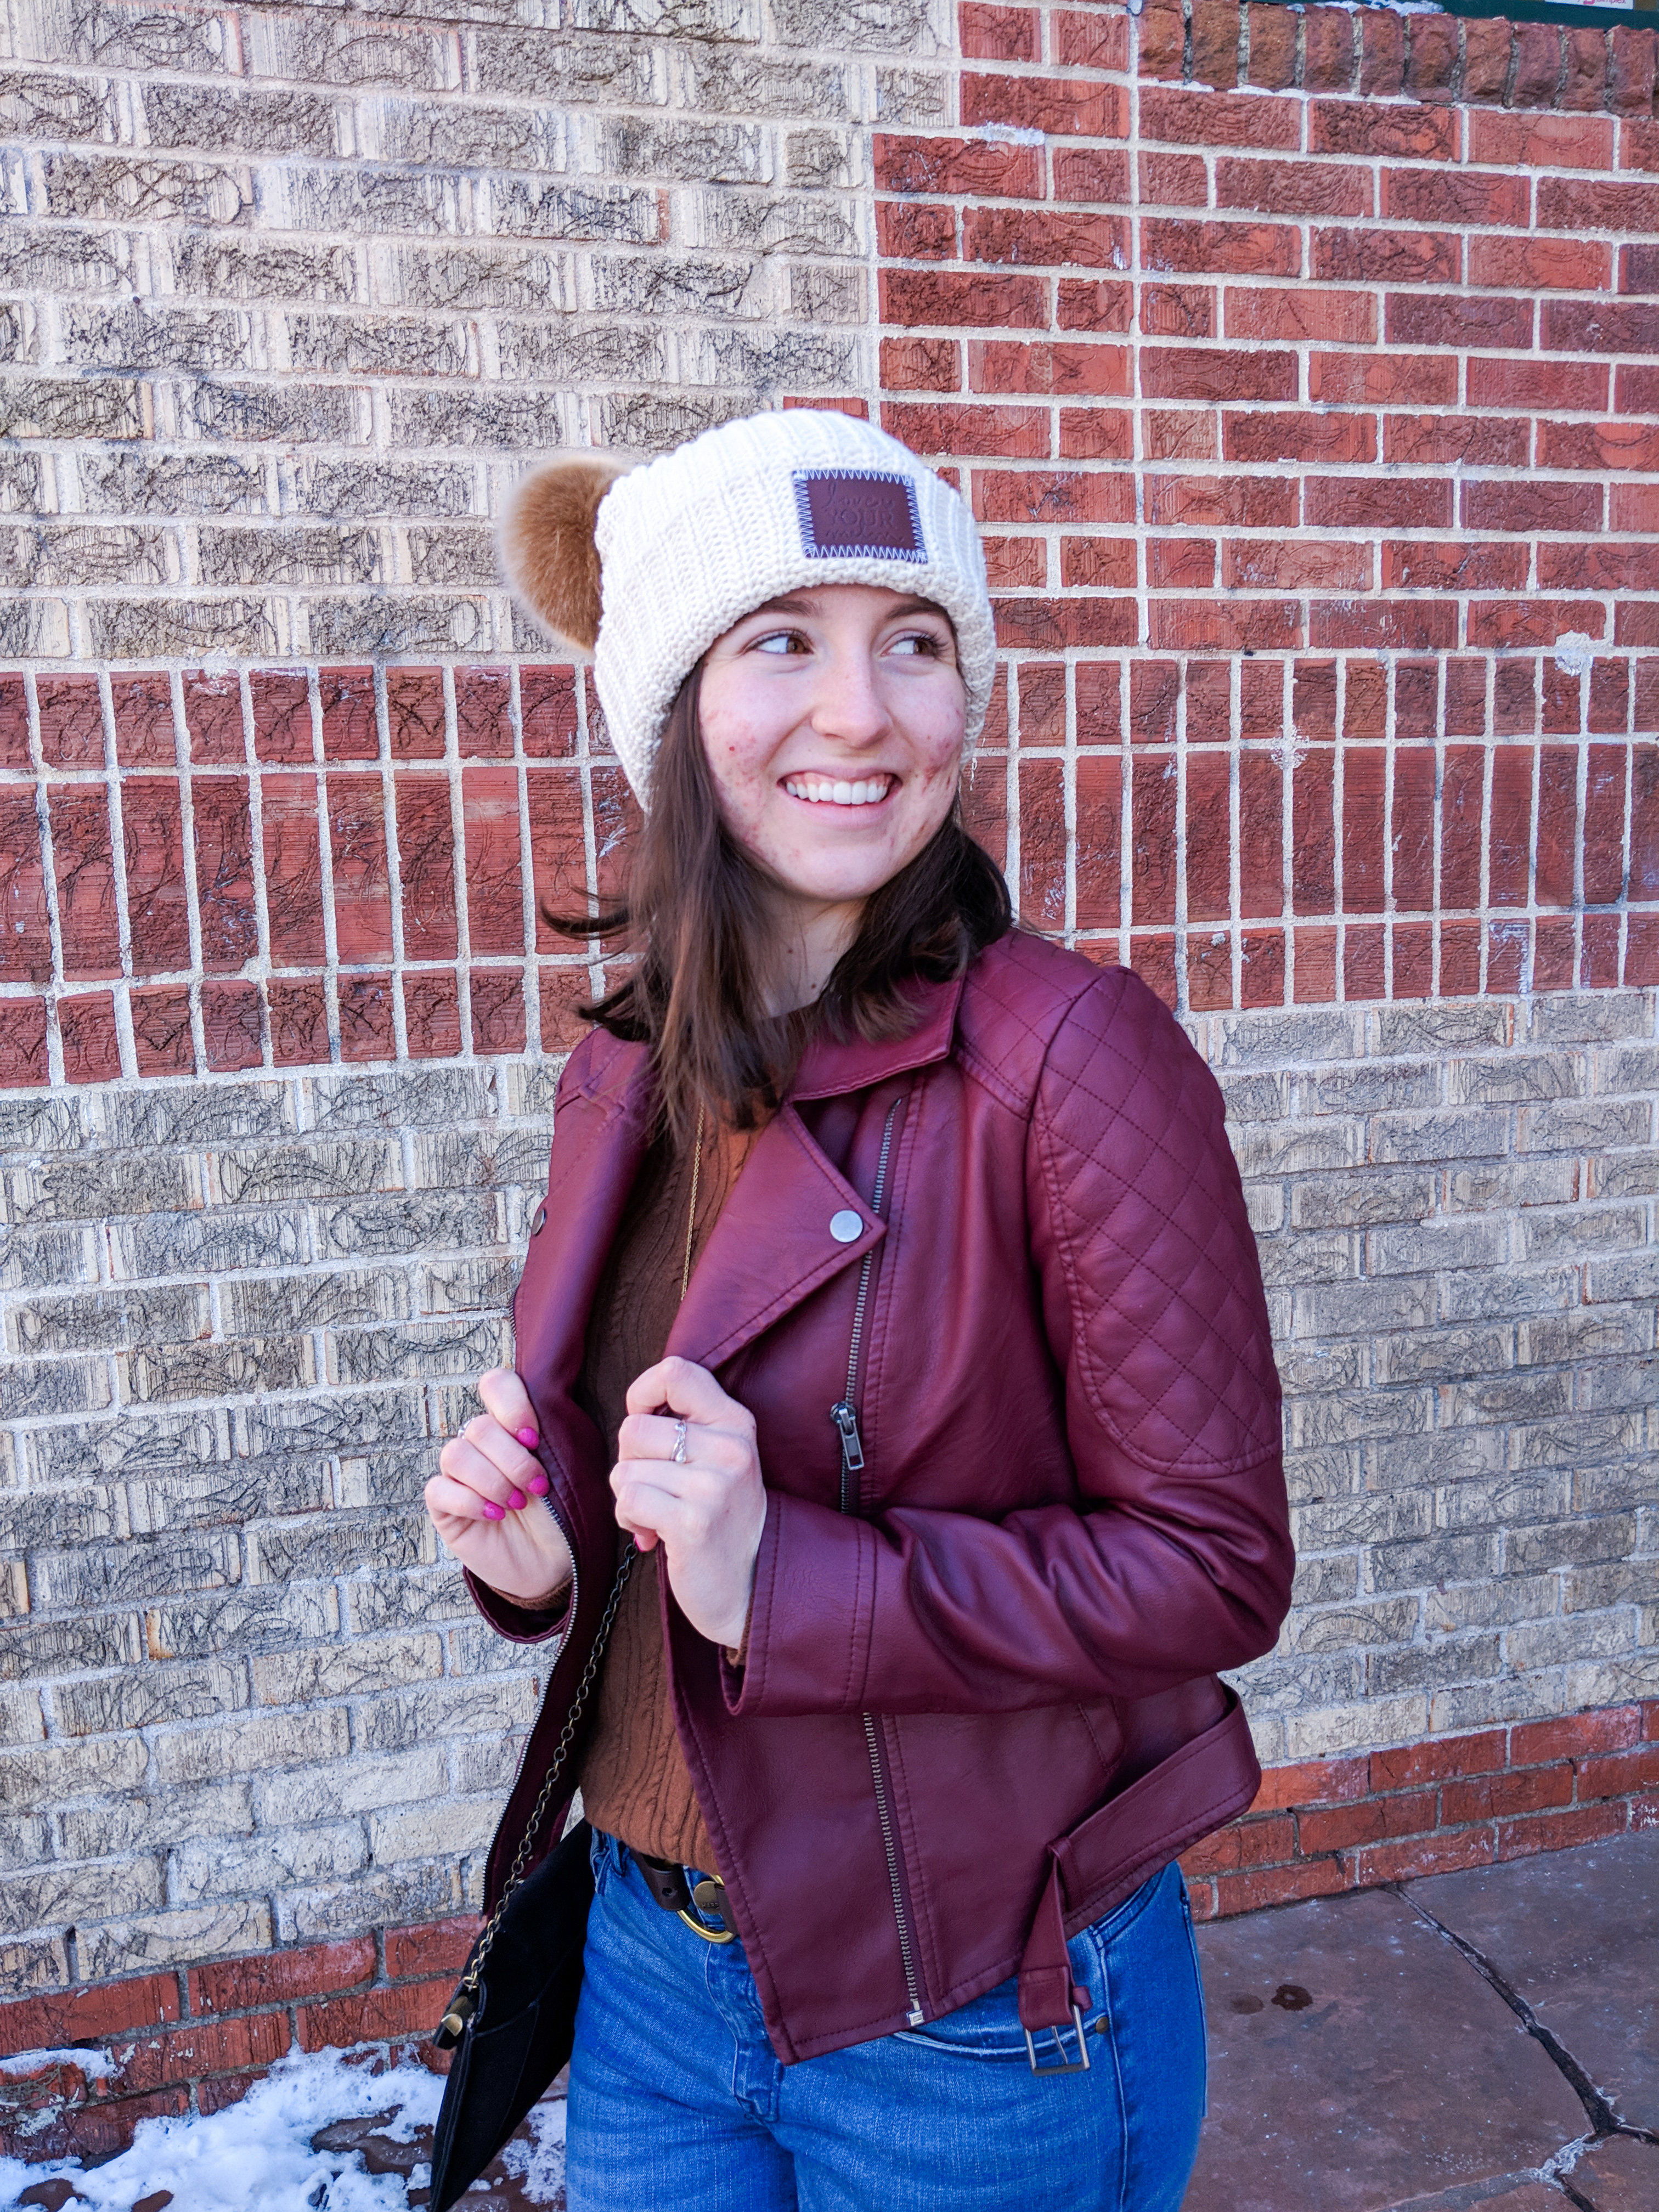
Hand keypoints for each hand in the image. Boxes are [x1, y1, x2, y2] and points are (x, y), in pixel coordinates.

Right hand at [425, 1368, 573, 1609]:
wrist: (556, 1562)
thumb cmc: (568, 1512)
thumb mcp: (575, 1470)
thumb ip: (561, 1436)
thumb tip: (546, 1415)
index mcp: (513, 1425)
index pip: (496, 1385)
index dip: (511, 1404)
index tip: (534, 1436)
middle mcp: (482, 1444)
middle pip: (479, 1427)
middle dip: (513, 1459)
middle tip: (538, 1485)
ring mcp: (460, 1474)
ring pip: (456, 1454)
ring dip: (492, 1480)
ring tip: (517, 1504)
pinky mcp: (444, 1506)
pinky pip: (439, 1489)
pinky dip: (469, 1501)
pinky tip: (494, 1516)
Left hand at [613, 1356, 766, 1651]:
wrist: (749, 1584)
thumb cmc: (720, 1517)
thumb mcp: (719, 1459)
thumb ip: (688, 1426)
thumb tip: (635, 1408)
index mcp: (736, 1422)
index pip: (676, 1372)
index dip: (642, 1394)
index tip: (646, 1423)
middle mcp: (730, 1448)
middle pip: (634, 1428)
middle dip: (629, 1462)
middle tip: (655, 1488)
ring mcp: (713, 1485)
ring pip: (625, 1469)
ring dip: (628, 1497)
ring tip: (658, 1515)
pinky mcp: (693, 1522)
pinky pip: (628, 1499)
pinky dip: (629, 1519)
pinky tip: (652, 1534)